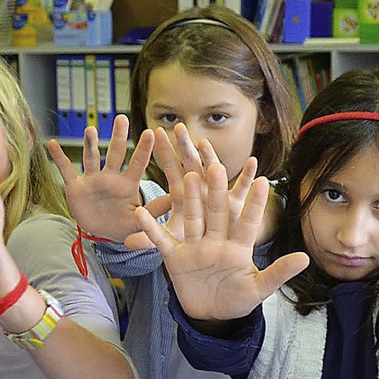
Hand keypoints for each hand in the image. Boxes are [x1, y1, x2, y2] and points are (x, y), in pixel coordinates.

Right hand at [47, 115, 167, 242]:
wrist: (100, 234)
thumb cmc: (123, 226)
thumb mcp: (139, 221)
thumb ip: (154, 211)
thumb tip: (174, 200)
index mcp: (128, 185)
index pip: (138, 164)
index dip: (144, 149)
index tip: (152, 133)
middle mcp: (110, 177)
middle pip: (116, 153)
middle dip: (119, 136)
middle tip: (123, 118)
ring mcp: (92, 180)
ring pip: (91, 157)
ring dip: (90, 144)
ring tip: (90, 129)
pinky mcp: (75, 187)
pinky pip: (65, 170)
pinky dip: (59, 158)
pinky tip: (51, 143)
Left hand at [125, 124, 259, 249]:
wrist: (216, 251)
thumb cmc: (192, 241)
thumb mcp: (171, 238)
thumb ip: (150, 239)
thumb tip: (125, 243)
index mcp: (183, 194)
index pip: (172, 169)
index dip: (163, 152)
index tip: (155, 132)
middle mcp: (200, 189)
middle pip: (191, 164)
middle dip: (185, 146)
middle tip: (177, 127)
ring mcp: (219, 193)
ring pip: (215, 171)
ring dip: (210, 157)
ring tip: (204, 143)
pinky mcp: (236, 203)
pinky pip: (242, 188)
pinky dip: (248, 176)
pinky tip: (253, 164)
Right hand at [135, 163, 308, 320]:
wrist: (211, 314)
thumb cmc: (237, 300)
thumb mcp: (258, 289)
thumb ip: (278, 273)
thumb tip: (305, 258)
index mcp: (238, 247)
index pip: (247, 222)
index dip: (254, 204)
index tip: (262, 181)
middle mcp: (216, 241)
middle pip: (216, 213)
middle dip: (217, 192)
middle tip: (218, 167)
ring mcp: (194, 246)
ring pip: (192, 219)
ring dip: (190, 200)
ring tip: (188, 177)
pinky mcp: (175, 256)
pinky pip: (162, 241)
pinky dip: (151, 229)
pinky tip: (140, 213)